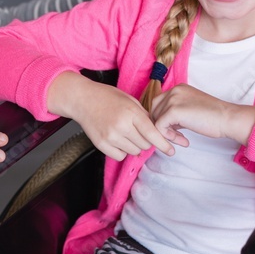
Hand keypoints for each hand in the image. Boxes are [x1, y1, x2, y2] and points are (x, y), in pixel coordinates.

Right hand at [48, 71, 173, 159]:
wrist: (82, 99)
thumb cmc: (107, 97)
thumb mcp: (130, 100)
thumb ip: (144, 116)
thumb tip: (157, 132)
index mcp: (131, 113)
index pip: (152, 133)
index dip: (164, 143)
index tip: (171, 150)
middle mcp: (121, 126)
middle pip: (145, 144)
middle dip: (147, 141)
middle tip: (139, 132)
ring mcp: (110, 136)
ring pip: (134, 151)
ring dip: (135, 146)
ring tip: (126, 134)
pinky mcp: (101, 144)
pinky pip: (120, 156)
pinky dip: (122, 151)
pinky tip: (118, 140)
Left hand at [150, 84, 254, 146]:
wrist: (227, 118)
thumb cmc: (213, 117)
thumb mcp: (191, 108)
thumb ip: (176, 112)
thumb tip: (162, 124)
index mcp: (178, 88)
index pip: (158, 103)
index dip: (163, 119)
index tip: (177, 131)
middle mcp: (173, 90)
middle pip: (153, 111)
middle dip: (161, 126)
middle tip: (177, 136)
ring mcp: (173, 99)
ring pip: (155, 120)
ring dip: (166, 134)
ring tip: (182, 140)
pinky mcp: (174, 111)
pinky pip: (159, 128)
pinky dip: (168, 137)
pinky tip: (183, 141)